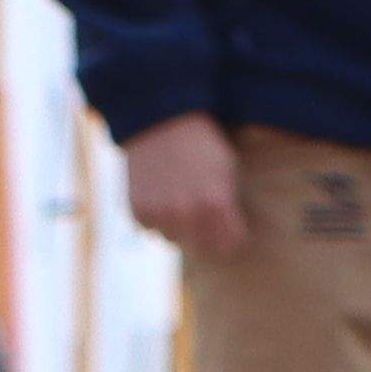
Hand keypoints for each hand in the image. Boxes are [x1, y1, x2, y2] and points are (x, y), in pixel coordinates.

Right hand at [117, 112, 247, 264]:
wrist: (159, 123)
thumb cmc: (201, 144)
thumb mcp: (227, 170)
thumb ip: (229, 205)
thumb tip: (228, 233)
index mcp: (216, 204)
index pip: (230, 244)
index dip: (233, 236)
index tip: (231, 229)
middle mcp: (186, 215)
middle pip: (202, 248)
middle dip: (207, 236)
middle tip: (206, 218)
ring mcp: (159, 215)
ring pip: (174, 240)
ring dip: (179, 228)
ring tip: (181, 204)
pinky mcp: (137, 212)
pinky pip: (151, 229)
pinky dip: (157, 218)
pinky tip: (161, 197)